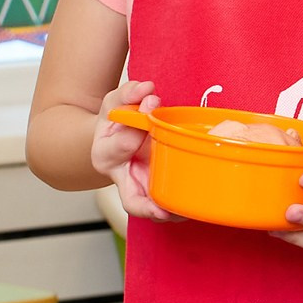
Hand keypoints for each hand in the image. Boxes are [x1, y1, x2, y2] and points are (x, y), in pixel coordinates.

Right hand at [93, 80, 177, 223]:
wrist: (112, 135)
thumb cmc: (115, 120)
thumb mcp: (115, 101)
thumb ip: (129, 93)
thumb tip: (147, 89)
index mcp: (105, 154)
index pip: (116, 149)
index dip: (131, 136)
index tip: (148, 111)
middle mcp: (122, 176)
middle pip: (131, 200)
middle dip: (148, 207)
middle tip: (164, 210)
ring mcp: (140, 184)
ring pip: (151, 208)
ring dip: (168, 212)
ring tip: (186, 212)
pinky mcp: (155, 185)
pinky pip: (166, 202)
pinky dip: (179, 206)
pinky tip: (196, 206)